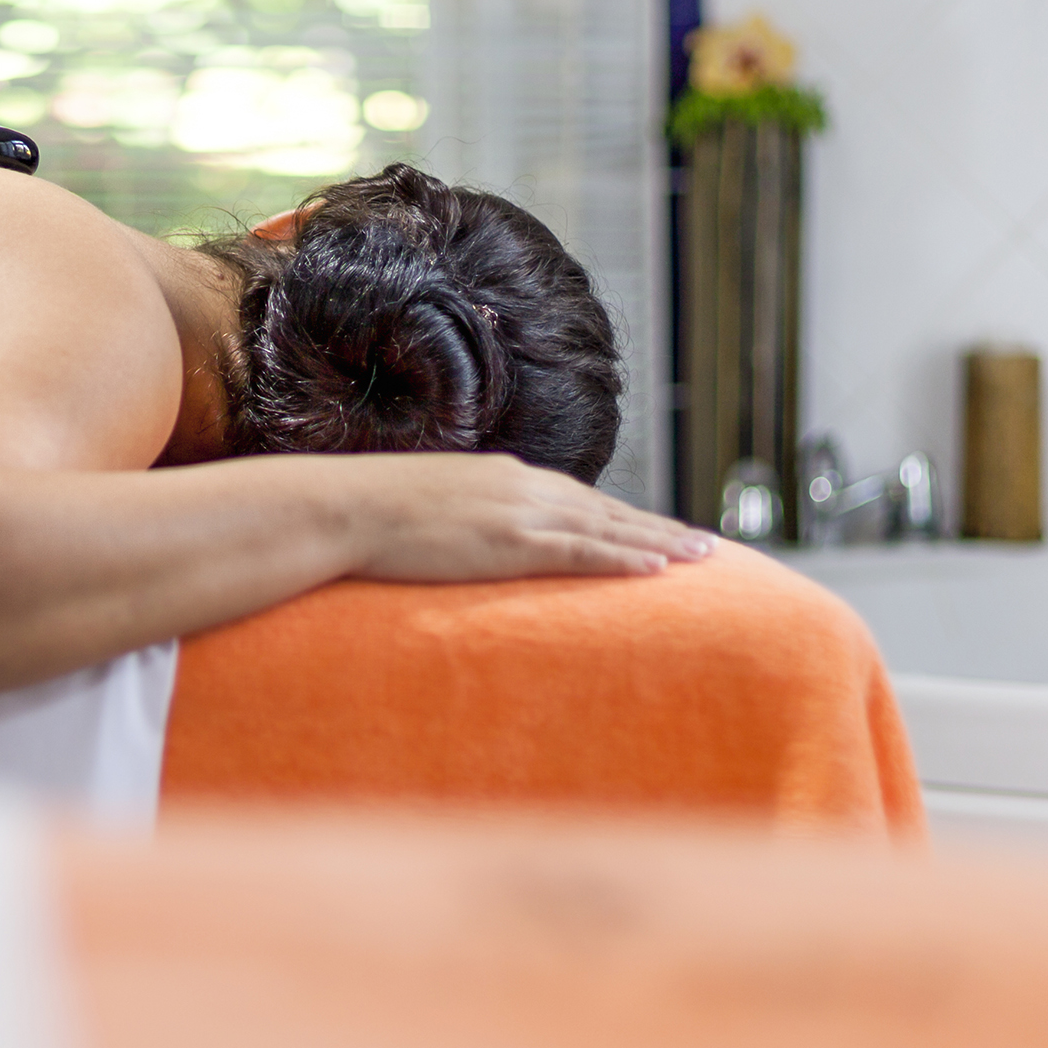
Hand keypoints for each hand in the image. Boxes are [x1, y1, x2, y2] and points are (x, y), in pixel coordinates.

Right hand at [328, 453, 713, 582]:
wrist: (343, 506)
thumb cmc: (368, 511)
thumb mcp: (426, 505)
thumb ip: (461, 516)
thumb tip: (467, 537)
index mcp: (501, 476)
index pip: (576, 497)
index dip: (622, 516)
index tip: (656, 529)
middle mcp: (521, 485)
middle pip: (606, 509)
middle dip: (657, 527)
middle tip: (704, 544)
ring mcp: (518, 512)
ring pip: (606, 528)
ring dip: (658, 543)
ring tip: (701, 558)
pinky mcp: (510, 541)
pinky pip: (580, 552)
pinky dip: (623, 558)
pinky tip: (657, 571)